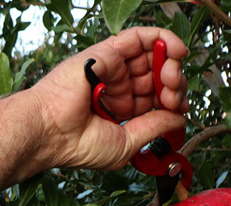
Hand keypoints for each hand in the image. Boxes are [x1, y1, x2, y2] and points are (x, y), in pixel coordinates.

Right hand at [32, 26, 189, 170]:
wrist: (50, 133)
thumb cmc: (77, 144)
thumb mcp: (127, 144)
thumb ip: (155, 128)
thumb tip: (180, 118)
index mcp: (120, 109)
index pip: (156, 97)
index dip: (173, 100)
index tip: (179, 109)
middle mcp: (117, 87)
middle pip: (157, 75)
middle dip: (174, 82)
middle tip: (174, 93)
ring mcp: (112, 69)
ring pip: (151, 55)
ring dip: (170, 61)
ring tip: (172, 74)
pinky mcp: (106, 52)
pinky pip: (138, 37)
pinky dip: (162, 37)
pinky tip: (175, 49)